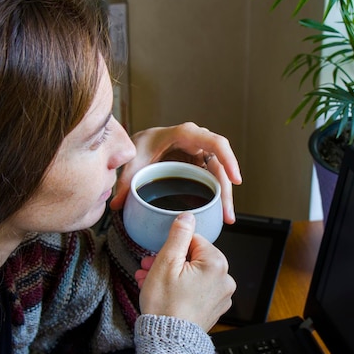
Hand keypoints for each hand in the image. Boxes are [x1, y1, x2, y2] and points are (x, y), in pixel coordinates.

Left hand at [110, 122, 241, 223]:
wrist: (140, 143)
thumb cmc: (141, 143)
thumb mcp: (133, 159)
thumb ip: (125, 180)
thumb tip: (117, 204)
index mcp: (185, 134)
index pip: (215, 143)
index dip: (228, 160)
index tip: (235, 180)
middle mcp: (198, 144)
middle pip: (220, 166)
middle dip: (226, 191)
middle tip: (227, 214)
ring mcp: (200, 156)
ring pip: (219, 175)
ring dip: (223, 197)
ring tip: (226, 219)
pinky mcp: (199, 167)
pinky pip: (211, 180)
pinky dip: (215, 196)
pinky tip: (216, 213)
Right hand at [135, 212, 235, 331]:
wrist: (169, 343)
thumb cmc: (166, 306)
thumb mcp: (166, 262)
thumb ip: (179, 235)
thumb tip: (187, 216)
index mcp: (217, 263)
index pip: (194, 240)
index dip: (172, 246)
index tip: (157, 255)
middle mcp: (225, 278)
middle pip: (194, 257)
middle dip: (169, 260)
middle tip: (149, 267)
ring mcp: (221, 295)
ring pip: (194, 274)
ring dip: (172, 274)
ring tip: (151, 281)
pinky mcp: (215, 308)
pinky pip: (198, 289)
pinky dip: (182, 288)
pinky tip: (164, 292)